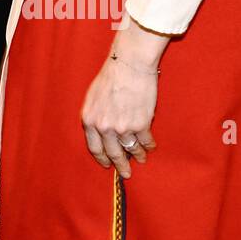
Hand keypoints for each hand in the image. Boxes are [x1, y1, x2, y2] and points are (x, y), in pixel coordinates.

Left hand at [80, 36, 159, 179]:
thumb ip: (96, 117)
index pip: (94, 148)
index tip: (107, 165)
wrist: (129, 65)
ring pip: (131, 149)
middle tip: (126, 174)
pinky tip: (150, 146)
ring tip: (141, 159)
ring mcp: (123, 128)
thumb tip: (101, 134)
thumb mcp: (93, 97)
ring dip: (137, 156)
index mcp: (90, 120)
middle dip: (121, 166)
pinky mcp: (141, 125)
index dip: (102, 159)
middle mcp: (104, 127)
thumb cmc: (110, 77)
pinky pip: (146, 141)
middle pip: (113, 154)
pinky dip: (149, 146)